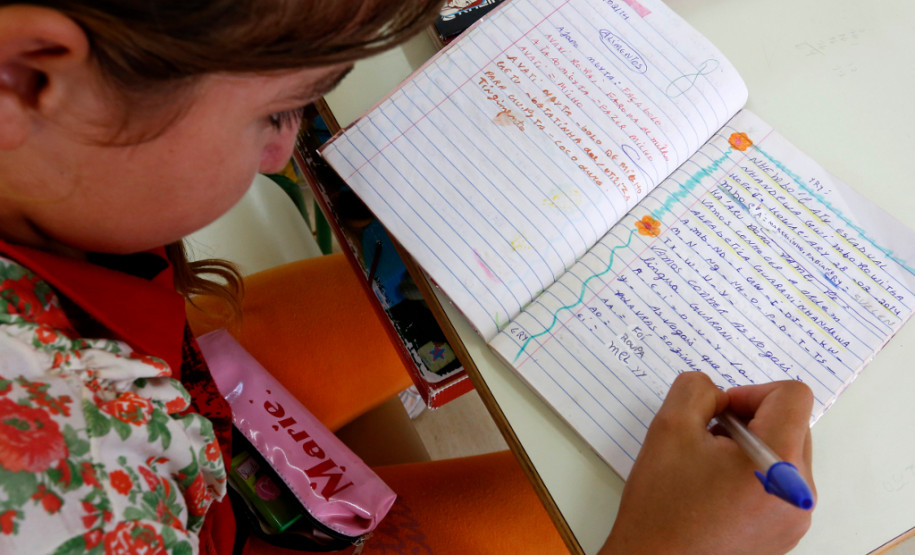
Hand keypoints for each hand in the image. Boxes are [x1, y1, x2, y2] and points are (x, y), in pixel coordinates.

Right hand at [600, 372, 814, 554]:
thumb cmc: (662, 505)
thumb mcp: (669, 426)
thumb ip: (696, 389)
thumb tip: (718, 394)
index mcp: (779, 463)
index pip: (792, 396)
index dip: (750, 392)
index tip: (717, 414)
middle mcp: (800, 493)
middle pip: (793, 424)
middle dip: (750, 420)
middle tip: (707, 439)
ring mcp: (796, 517)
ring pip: (786, 453)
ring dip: (751, 448)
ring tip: (708, 469)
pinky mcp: (785, 533)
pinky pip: (782, 484)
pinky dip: (752, 475)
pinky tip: (715, 491)